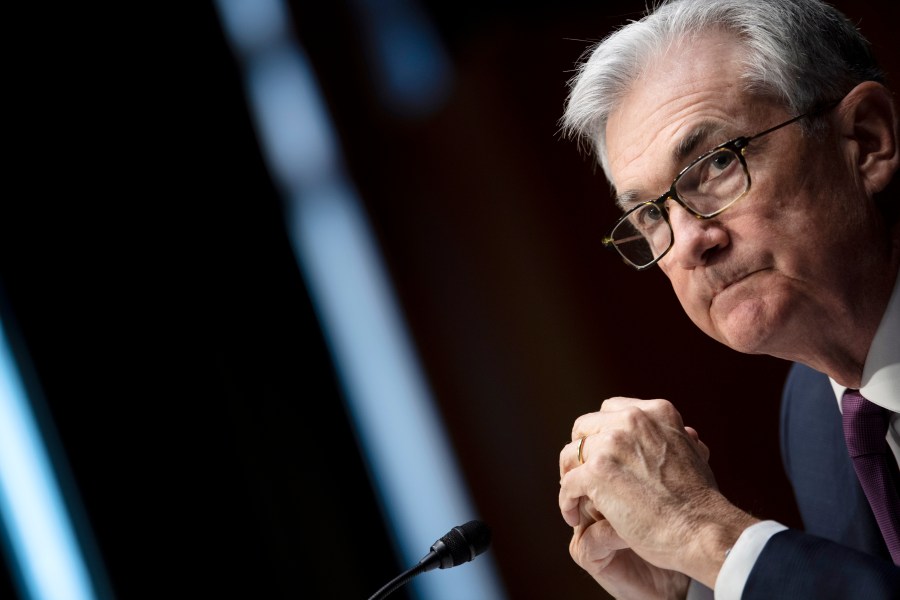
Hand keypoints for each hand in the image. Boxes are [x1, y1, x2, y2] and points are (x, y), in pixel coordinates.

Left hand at [559, 397, 757, 589]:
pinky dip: (566, 502)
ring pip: (571, 455)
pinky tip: (573, 517)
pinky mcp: (597, 472)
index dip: (602, 433)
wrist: (704, 530)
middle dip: (582, 452)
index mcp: (655, 412)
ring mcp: (612, 444)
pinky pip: (568, 484)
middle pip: (584, 428)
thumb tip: (684, 432)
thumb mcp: (692, 453)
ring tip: (576, 498)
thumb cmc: (700, 502)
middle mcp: (631, 420)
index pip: (611, 410)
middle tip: (581, 476)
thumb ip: (672, 440)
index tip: (601, 455)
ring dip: (570, 476)